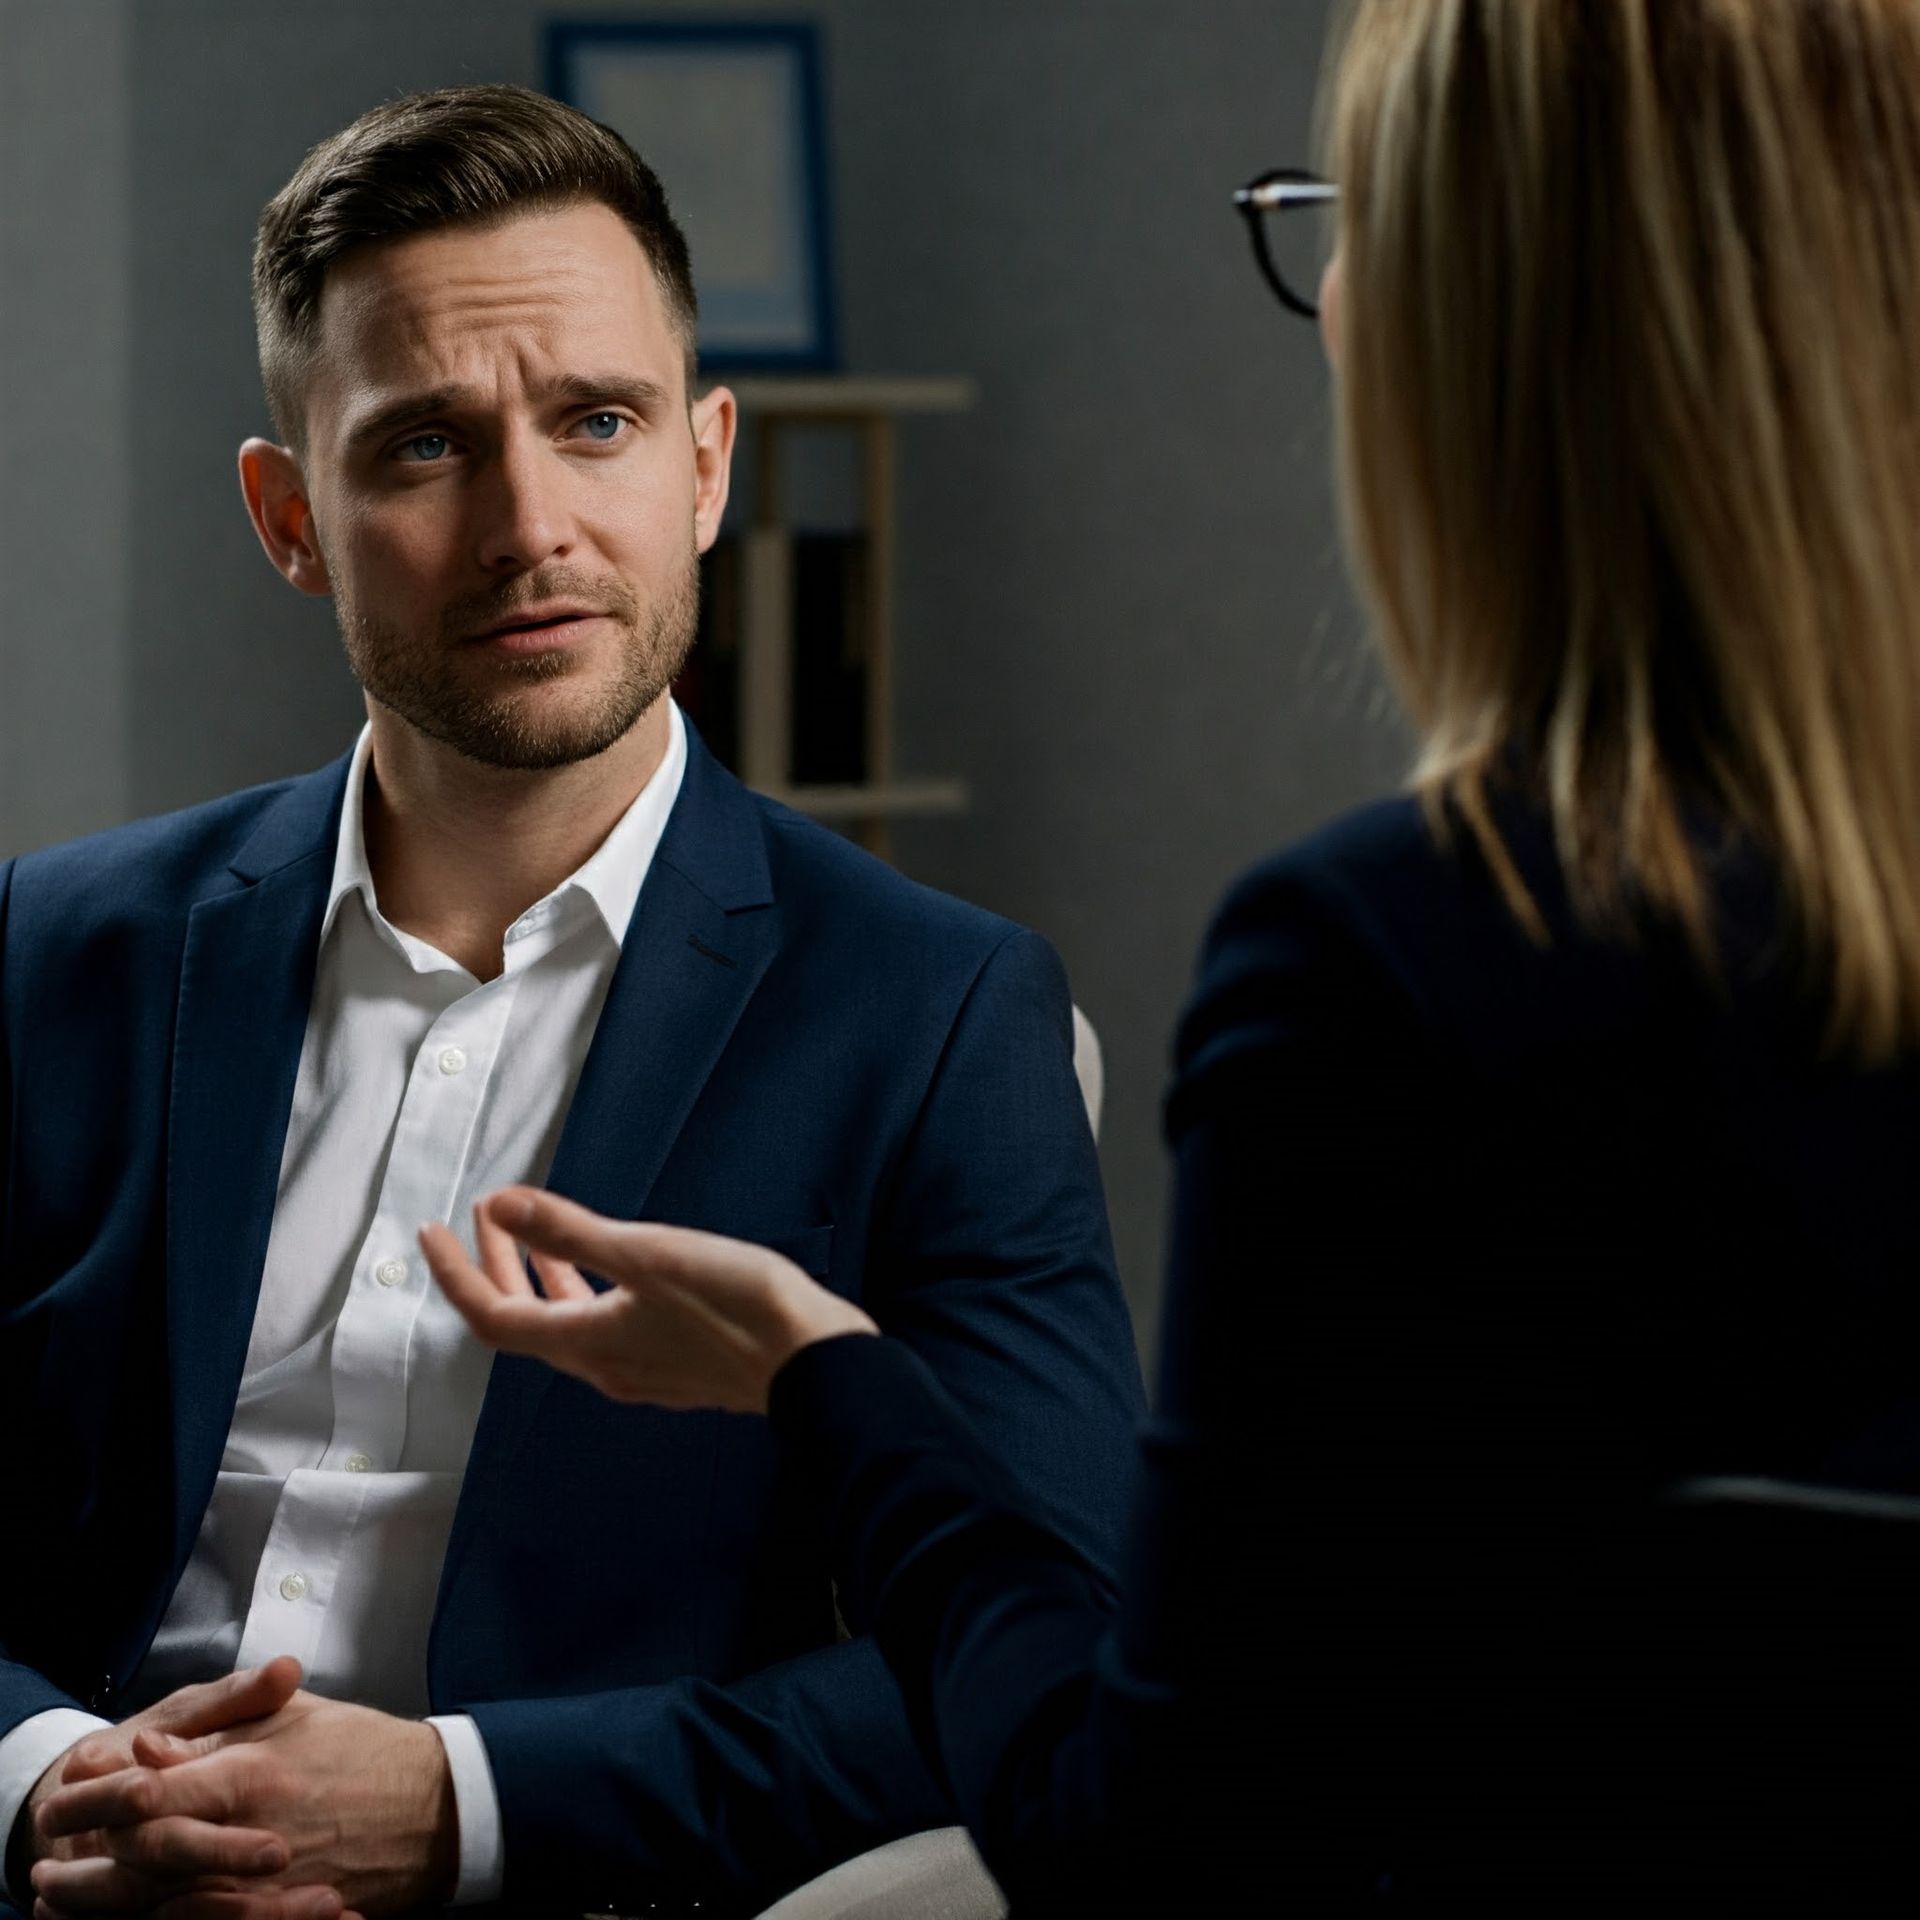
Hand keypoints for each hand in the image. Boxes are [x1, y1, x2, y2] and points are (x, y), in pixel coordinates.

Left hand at [31, 1691, 451, 1919]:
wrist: (440, 1806)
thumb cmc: (369, 1752)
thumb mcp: (298, 1718)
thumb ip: (221, 1731)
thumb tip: (147, 1746)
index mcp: (249, 1775)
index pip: (146, 1791)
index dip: (95, 1798)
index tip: (64, 1795)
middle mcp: (245, 1837)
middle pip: (139, 1862)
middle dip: (82, 1866)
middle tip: (42, 1866)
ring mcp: (261, 1889)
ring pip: (161, 1908)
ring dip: (104, 1908)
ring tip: (63, 1904)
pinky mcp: (279, 1919)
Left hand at [420, 1186, 877, 1414]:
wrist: (813, 1364)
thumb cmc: (735, 1306)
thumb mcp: (647, 1254)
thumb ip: (569, 1232)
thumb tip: (499, 1206)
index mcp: (586, 1342)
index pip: (494, 1316)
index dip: (456, 1274)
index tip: (431, 1232)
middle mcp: (604, 1365)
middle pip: (525, 1321)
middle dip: (496, 1265)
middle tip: (483, 1215)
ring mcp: (640, 1369)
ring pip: (567, 1323)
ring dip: (541, 1275)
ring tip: (533, 1229)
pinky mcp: (674, 1363)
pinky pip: (605, 1327)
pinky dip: (584, 1290)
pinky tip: (608, 1267)